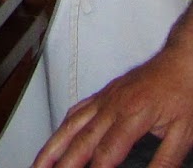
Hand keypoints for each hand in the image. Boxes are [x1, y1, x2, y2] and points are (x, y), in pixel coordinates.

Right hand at [32, 44, 192, 167]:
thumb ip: (164, 161)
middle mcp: (113, 104)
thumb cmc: (184, 91)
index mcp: (132, 114)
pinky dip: (63, 126)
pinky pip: (77, 110)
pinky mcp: (105, 93)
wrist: (182, 60)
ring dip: (52, 146)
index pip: (106, 153)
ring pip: (71, 124)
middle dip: (62, 164)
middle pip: (80, 140)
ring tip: (39, 165)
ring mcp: (106, 97)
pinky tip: (58, 138)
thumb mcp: (182, 134)